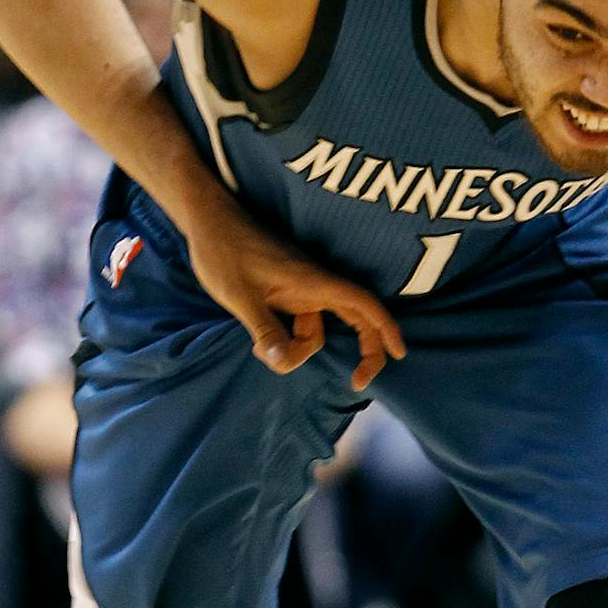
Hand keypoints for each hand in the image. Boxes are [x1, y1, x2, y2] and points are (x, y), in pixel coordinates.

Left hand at [184, 202, 406, 390]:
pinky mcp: (287, 295)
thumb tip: (283, 363)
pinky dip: (285, 339)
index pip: (363, 304)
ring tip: (259, 348)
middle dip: (361, 351)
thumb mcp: (240, 297)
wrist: (209, 222)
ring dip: (295, 348)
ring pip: (315, 331)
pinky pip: (298, 326)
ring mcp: (301, 291)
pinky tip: (258, 341)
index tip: (399, 354)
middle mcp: (315, 286)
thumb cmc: (224, 252)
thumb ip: (265, 331)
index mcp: (313, 282)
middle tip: (355, 384)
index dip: (386, 328)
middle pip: (355, 319)